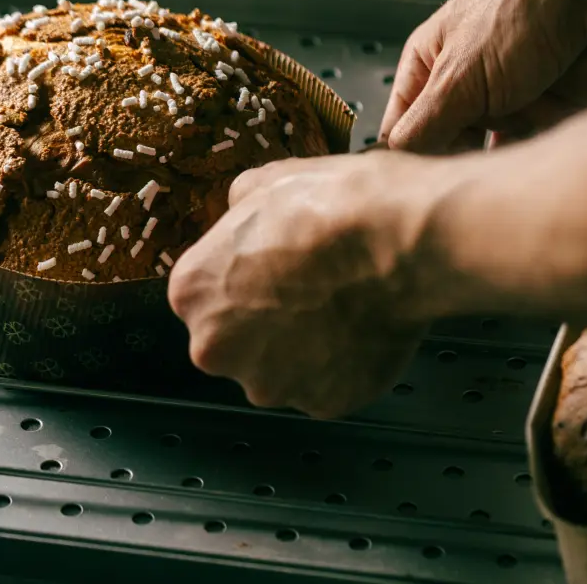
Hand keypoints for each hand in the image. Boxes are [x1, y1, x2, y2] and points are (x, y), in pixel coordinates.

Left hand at [168, 151, 458, 418]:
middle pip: (234, 341)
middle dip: (264, 322)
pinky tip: (360, 330)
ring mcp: (269, 384)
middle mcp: (215, 349)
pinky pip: (327, 387)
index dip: (241, 278)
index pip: (205, 294)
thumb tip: (242, 216)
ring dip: (302, 349)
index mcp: (191, 294)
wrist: (395, 242)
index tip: (271, 267)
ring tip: (339, 308)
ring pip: (279, 370)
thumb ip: (237, 211)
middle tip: (306, 290)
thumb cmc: (326, 208)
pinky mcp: (322, 404)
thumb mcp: (262, 182)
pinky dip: (342, 366)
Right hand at [381, 0, 586, 152]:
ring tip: (500, 146)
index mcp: (428, 65)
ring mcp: (501, 103)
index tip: (409, 182)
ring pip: (480, 155)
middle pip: (439, 146)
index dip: (401, 157)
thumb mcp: (458, 76)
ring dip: (490, 157)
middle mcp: (462, 86)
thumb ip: (423, 126)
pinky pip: (519, 156)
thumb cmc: (526, 9)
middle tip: (454, 171)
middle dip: (451, 158)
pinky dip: (520, 161)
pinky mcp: (539, 118)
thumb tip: (392, 164)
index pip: (398, 128)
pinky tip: (522, 155)